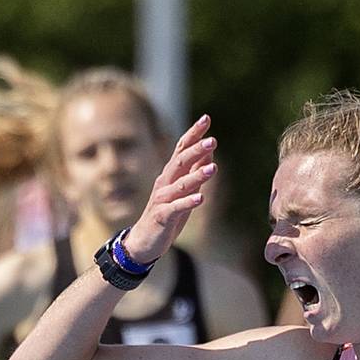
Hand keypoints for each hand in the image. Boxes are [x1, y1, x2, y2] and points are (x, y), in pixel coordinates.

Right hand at [120, 115, 216, 265]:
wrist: (145, 241)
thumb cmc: (167, 214)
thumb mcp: (184, 191)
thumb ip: (195, 173)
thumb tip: (209, 154)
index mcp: (171, 174)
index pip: (182, 149)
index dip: (193, 134)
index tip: (206, 118)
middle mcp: (165, 182)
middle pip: (180, 162)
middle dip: (196, 150)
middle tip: (212, 140)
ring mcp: (162, 199)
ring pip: (180, 184)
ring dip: (197, 176)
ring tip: (214, 168)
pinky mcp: (162, 216)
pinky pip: (176, 208)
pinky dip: (188, 202)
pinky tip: (201, 198)